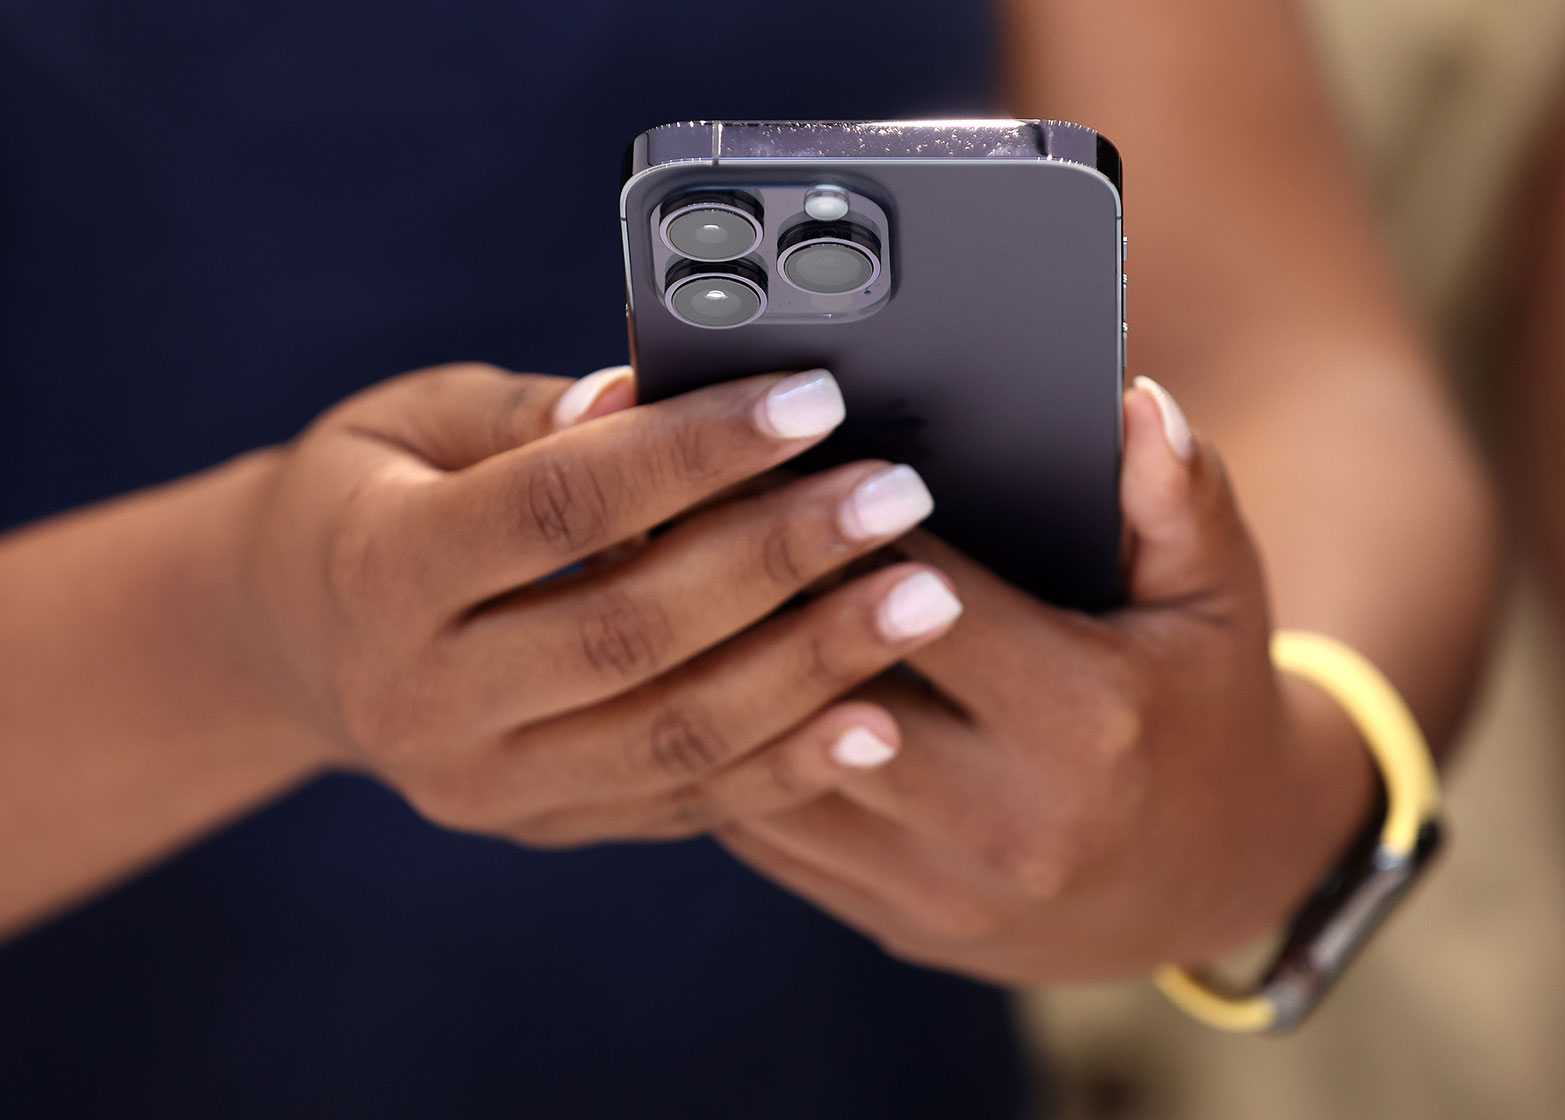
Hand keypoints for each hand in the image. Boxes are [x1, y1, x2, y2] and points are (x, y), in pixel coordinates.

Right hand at [229, 362, 966, 845]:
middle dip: (779, 561)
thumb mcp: (409, 423)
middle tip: (897, 496)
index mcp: (378, 571)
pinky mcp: (542, 823)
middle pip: (629, 632)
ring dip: (812, 668)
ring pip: (671, 735)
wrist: (299, 641)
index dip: (691, 453)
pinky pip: (680, 803)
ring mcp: (483, 783)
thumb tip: (637, 392)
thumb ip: (523, 414)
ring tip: (924, 598)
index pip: (557, 507)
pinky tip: (878, 719)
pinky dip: (786, 765)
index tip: (813, 399)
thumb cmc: (372, 495)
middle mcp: (422, 698)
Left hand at [715, 378, 1372, 982]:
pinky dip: (723, 756)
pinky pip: (773, 839)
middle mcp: (1006, 816)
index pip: (924, 599)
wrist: (1216, 884)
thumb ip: (1180, 497)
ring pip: (776, 772)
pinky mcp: (896, 920)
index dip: (840, 522)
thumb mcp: (1220, 598)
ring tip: (653, 587)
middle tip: (674, 507)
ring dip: (712, 678)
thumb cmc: (1207, 708)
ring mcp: (943, 886)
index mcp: (1084, 718)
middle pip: (828, 688)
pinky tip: (687, 683)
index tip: (773, 455)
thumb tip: (1134, 402)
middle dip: (752, 594)